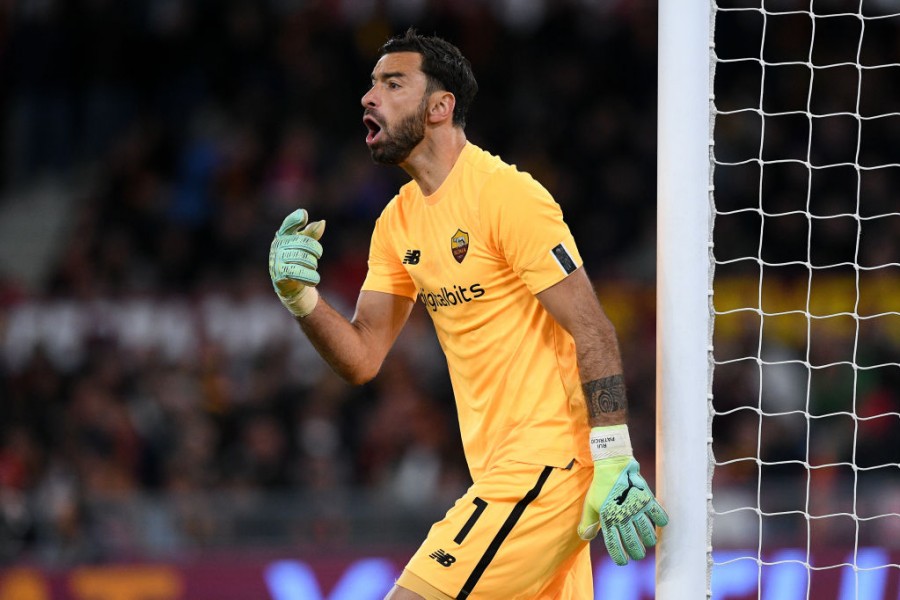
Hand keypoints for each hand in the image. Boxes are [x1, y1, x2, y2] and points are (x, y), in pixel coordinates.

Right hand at [269, 208, 325, 316]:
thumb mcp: (306, 246)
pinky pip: (297, 272)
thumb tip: (321, 223)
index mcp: (283, 236)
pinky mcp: (279, 274)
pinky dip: (310, 277)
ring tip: (313, 268)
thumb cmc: (299, 260)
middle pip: (303, 243)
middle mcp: (277, 246)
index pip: (288, 225)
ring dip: (313, 264)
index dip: (295, 219)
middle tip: (318, 255)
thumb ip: (312, 234)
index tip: (304, 215)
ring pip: (303, 258)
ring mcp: (276, 260)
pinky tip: (315, 279)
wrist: (292, 285)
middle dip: (316, 250)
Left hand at [577, 425, 668, 565]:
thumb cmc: (600, 485)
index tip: (624, 562)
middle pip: (632, 542)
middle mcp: (622, 516)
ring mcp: (635, 507)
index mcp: (607, 518)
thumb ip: (588, 522)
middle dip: (637, 552)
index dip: (619, 556)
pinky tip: (660, 525)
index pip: (614, 544)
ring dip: (649, 540)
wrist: (612, 464)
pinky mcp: (646, 498)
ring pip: (647, 532)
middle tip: (639, 555)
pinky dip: (661, 521)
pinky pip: (658, 514)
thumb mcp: (590, 504)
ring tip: (649, 542)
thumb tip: (585, 537)